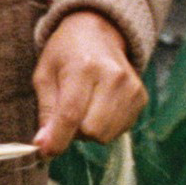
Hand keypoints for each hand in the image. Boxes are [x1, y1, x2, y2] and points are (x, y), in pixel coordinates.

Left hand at [31, 10, 146, 157]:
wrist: (99, 31)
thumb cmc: (66, 53)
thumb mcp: (45, 75)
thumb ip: (46, 111)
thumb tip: (44, 145)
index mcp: (84, 67)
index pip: (71, 115)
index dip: (57, 139)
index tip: (45, 152)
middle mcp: (113, 77)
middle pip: (91, 131)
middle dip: (74, 132)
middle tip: (67, 114)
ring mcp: (131, 87)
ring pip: (105, 135)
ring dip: (89, 131)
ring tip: (85, 107)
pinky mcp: (140, 97)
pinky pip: (119, 130)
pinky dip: (105, 126)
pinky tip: (99, 106)